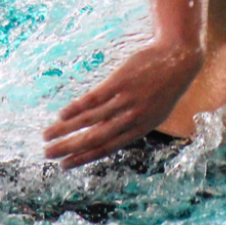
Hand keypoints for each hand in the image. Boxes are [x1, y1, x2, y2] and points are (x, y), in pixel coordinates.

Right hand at [43, 40, 202, 168]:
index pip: (107, 148)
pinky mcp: (119, 82)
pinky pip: (93, 99)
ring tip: (47, 135)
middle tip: (48, 154)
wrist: (178, 58)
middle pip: (94, 137)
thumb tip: (103, 134)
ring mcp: (125, 100)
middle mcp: (132, 118)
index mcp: (140, 128)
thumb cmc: (163, 87)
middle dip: (69, 148)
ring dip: (65, 129)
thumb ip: (129, 124)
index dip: (84, 158)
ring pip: (89, 119)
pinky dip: (75, 108)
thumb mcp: (153, 111)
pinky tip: (61, 115)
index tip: (64, 165)